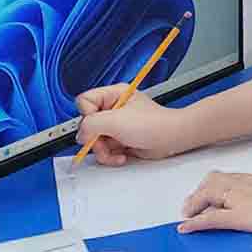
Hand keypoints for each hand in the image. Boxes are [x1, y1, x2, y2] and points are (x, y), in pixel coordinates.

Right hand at [74, 87, 196, 166]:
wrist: (171, 139)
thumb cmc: (153, 124)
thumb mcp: (115, 121)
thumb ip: (91, 124)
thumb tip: (80, 134)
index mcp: (113, 94)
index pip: (84, 101)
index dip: (88, 116)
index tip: (98, 124)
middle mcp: (113, 108)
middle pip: (88, 125)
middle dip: (96, 139)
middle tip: (107, 142)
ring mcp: (116, 125)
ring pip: (95, 141)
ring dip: (104, 151)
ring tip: (117, 152)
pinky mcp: (120, 140)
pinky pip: (105, 150)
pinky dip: (111, 156)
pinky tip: (122, 155)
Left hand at [178, 165, 251, 234]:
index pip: (231, 177)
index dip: (217, 183)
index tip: (211, 188)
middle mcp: (246, 185)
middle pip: (213, 182)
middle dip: (200, 191)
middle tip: (193, 201)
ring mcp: (240, 199)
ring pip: (207, 195)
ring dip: (194, 203)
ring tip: (187, 212)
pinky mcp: (239, 216)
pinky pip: (210, 218)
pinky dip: (195, 223)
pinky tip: (186, 227)